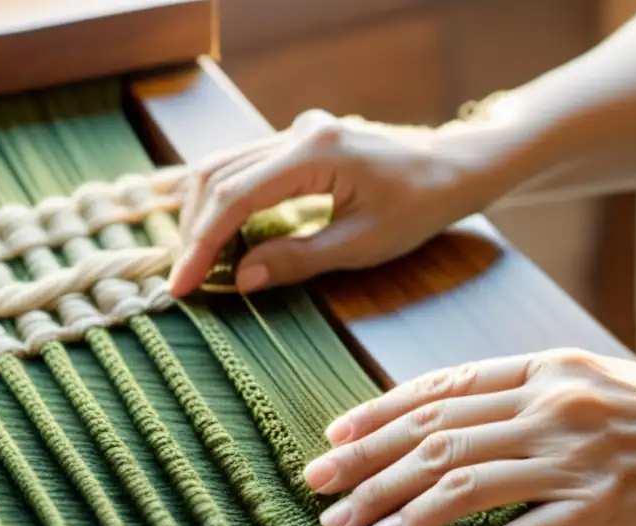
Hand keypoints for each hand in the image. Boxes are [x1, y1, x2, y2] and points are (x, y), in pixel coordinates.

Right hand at [168, 109, 499, 296]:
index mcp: (317, 152)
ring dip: (205, 214)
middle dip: (195, 229)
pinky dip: (227, 201)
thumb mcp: (362, 245)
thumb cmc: (419, 208)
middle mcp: (300, 131)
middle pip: (219, 174)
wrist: (452, 170)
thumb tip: (241, 279)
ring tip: (197, 263)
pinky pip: (247, 166)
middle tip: (185, 280)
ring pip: (226, 165)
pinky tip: (222, 235)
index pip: (236, 196)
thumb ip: (299, 259)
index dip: (202, 243)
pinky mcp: (301, 142)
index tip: (183, 285)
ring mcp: (299, 131)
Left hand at [303, 348, 635, 525]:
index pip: (442, 390)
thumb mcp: (596, 378)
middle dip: (368, 466)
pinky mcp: (596, 515)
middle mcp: (551, 409)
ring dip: (399, 511)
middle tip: (320, 492)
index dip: (380, 413)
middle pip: (436, 438)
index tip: (335, 436)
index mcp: (546, 369)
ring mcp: (573, 461)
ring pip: (460, 486)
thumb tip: (454, 412)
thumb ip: (527, 388)